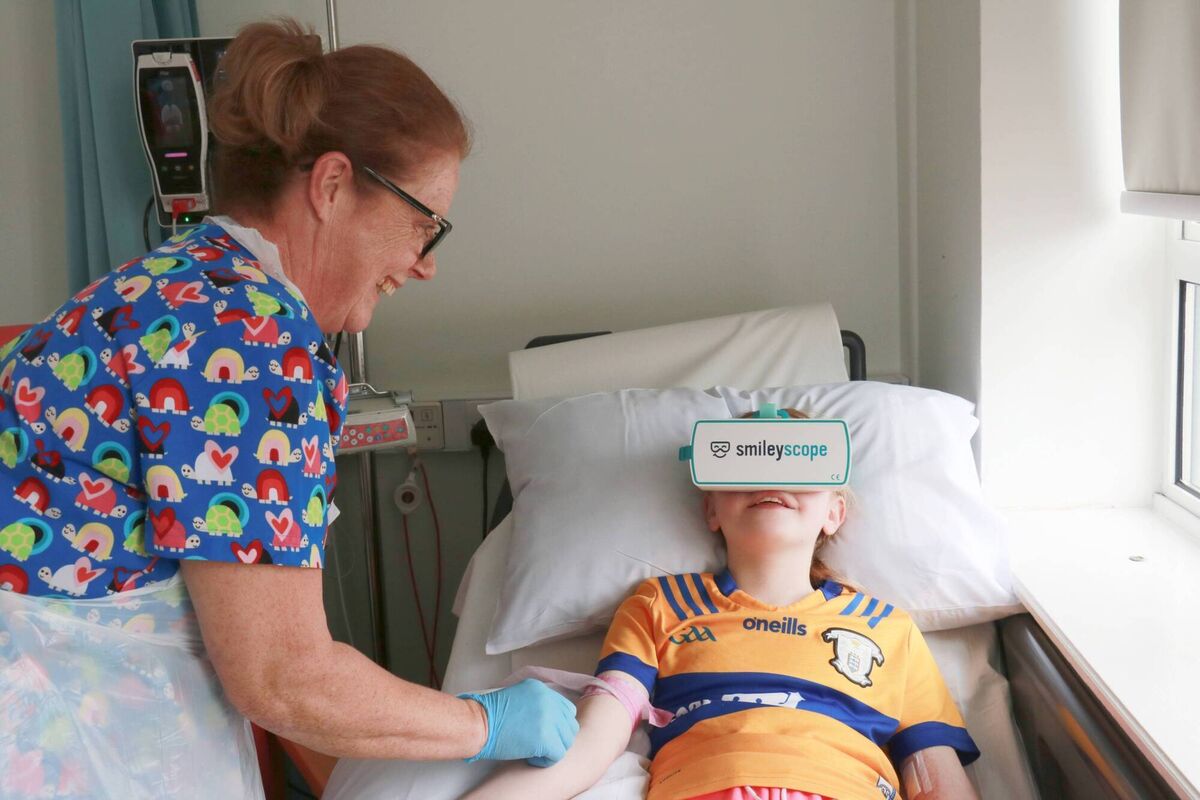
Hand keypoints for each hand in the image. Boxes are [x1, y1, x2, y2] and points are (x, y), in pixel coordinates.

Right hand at [459, 679, 578, 764]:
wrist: (479, 723)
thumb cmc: (489, 714)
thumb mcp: (517, 697)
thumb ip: (536, 703)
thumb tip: (547, 721)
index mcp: (542, 690)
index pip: (566, 709)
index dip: (558, 724)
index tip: (546, 732)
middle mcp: (549, 701)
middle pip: (570, 725)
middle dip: (558, 737)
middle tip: (541, 744)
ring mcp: (549, 718)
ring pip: (566, 740)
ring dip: (552, 748)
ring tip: (534, 751)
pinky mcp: (546, 738)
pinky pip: (557, 755)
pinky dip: (545, 760)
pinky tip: (531, 757)